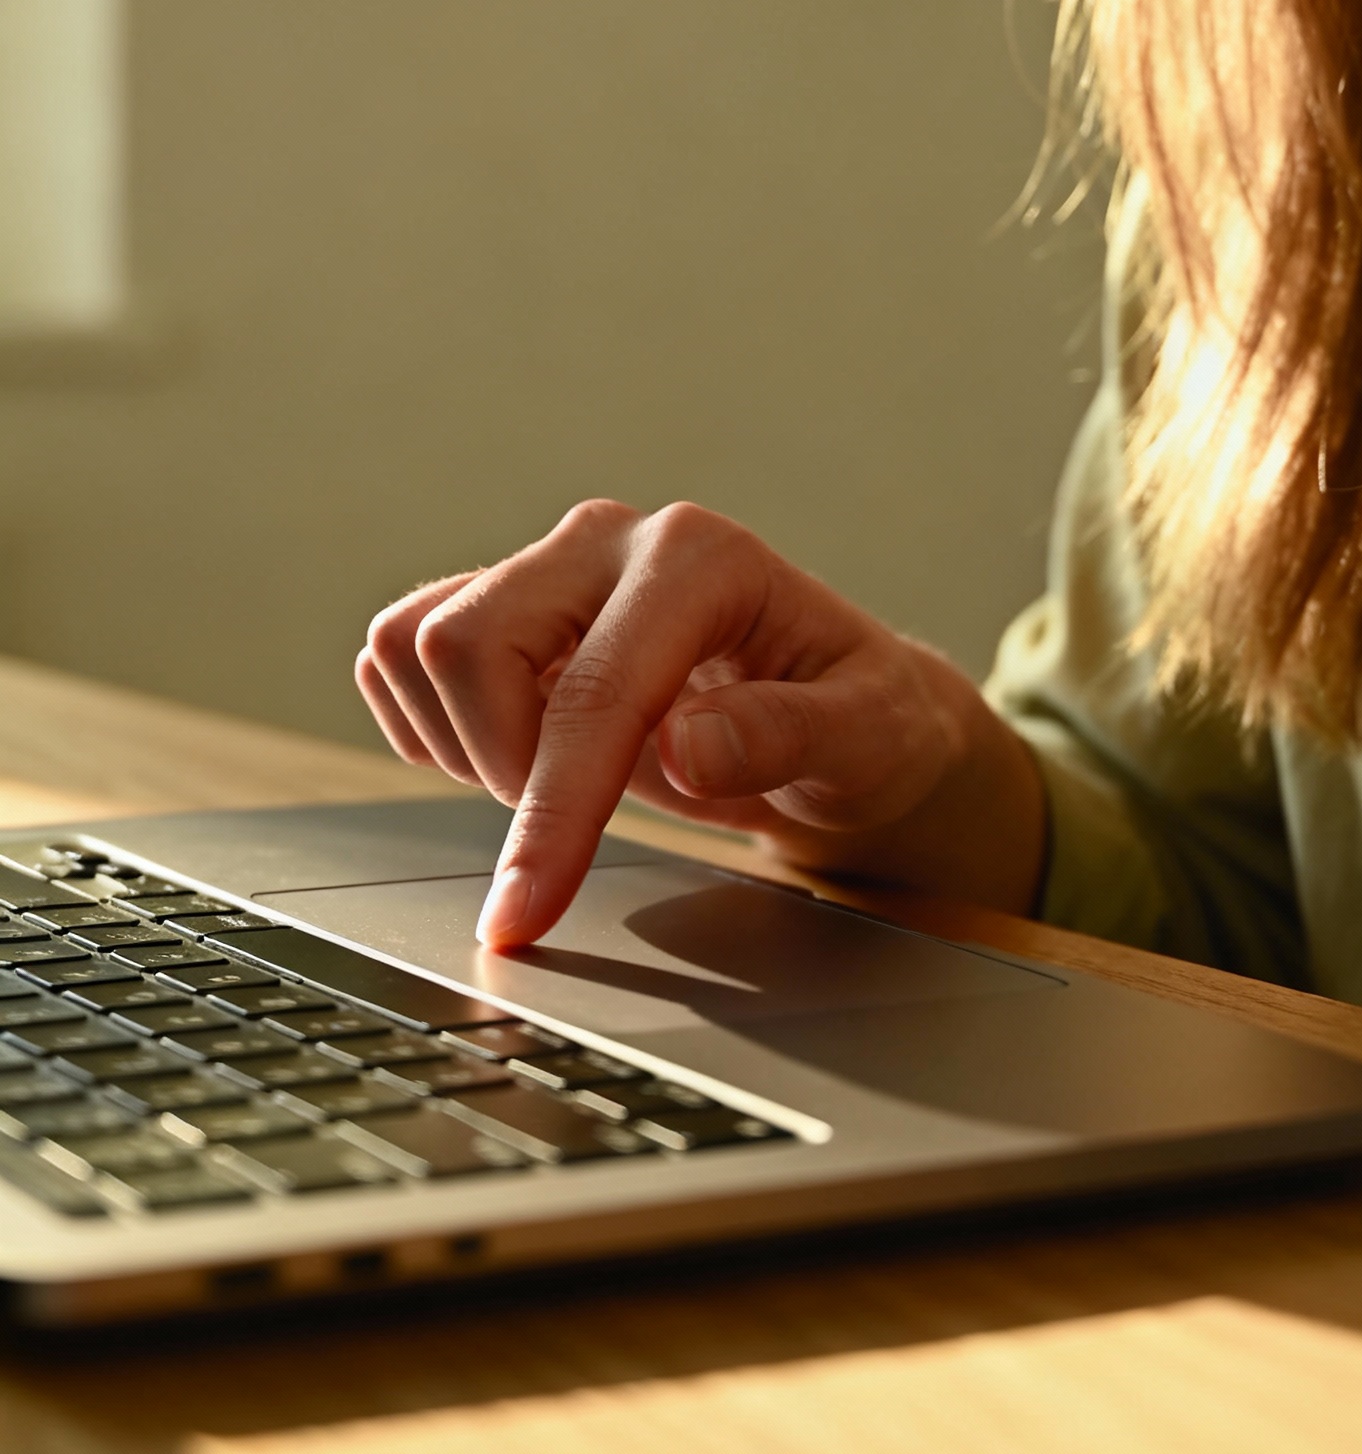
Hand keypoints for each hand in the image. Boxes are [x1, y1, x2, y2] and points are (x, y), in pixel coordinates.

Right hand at [356, 499, 1045, 945]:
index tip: (525, 912)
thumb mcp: (869, 739)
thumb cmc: (864, 721)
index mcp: (700, 559)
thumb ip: (790, 735)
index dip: (551, 811)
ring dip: (459, 742)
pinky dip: (429, 725)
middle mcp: (609, 542)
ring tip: (552, 782)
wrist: (840, 710)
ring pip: (415, 640)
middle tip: (574, 825)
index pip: (592, 691)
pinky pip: (400, 652)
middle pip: (466, 642)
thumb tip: (688, 747)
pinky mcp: (506, 602)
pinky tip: (514, 757)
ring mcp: (549, 567)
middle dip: (499, 766)